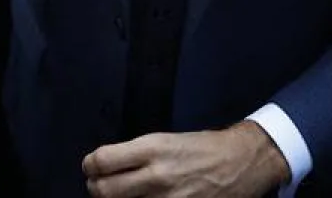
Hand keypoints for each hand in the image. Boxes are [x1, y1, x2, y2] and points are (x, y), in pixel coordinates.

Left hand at [82, 123, 288, 197]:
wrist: (240, 162)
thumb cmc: (202, 148)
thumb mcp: (165, 140)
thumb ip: (136, 154)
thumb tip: (106, 167)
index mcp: (152, 149)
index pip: (102, 161)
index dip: (90, 166)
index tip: (91, 167)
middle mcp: (157, 175)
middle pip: (104, 191)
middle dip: (96, 188)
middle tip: (100, 186)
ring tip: (121, 196)